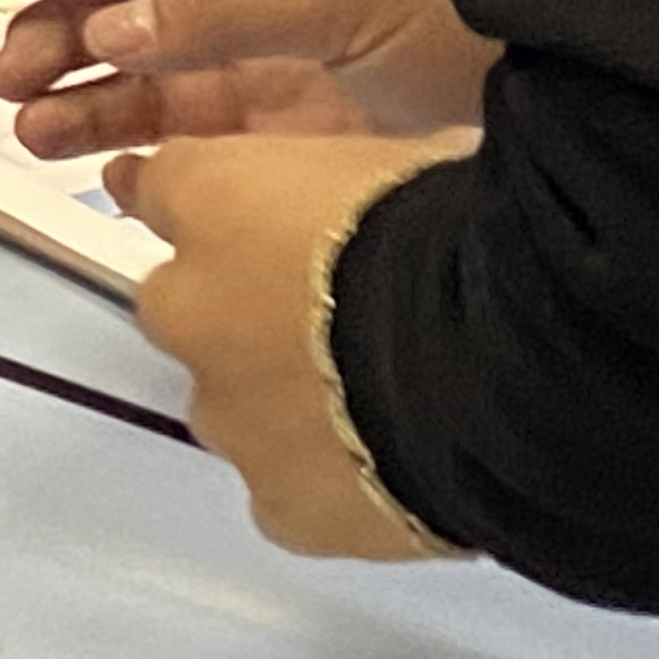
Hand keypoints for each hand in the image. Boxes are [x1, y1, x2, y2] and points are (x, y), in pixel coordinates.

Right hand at [0, 0, 497, 153]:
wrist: (569, 131)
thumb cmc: (477, 27)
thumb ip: (226, 9)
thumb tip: (114, 24)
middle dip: (63, 26)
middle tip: (11, 74)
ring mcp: (278, 62)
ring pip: (150, 70)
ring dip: (85, 93)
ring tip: (30, 128)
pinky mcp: (289, 137)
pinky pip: (189, 138)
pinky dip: (134, 149)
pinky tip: (96, 165)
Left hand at [111, 129, 474, 557]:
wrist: (498, 363)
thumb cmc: (462, 237)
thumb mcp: (417, 155)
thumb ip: (362, 179)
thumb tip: (398, 183)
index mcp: (213, 196)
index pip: (161, 186)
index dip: (200, 203)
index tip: (214, 213)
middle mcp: (190, 307)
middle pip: (190, 311)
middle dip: (244, 315)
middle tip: (336, 318)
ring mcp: (227, 413)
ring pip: (236, 409)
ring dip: (287, 401)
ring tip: (383, 398)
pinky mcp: (278, 502)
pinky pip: (290, 492)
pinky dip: (331, 483)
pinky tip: (397, 466)